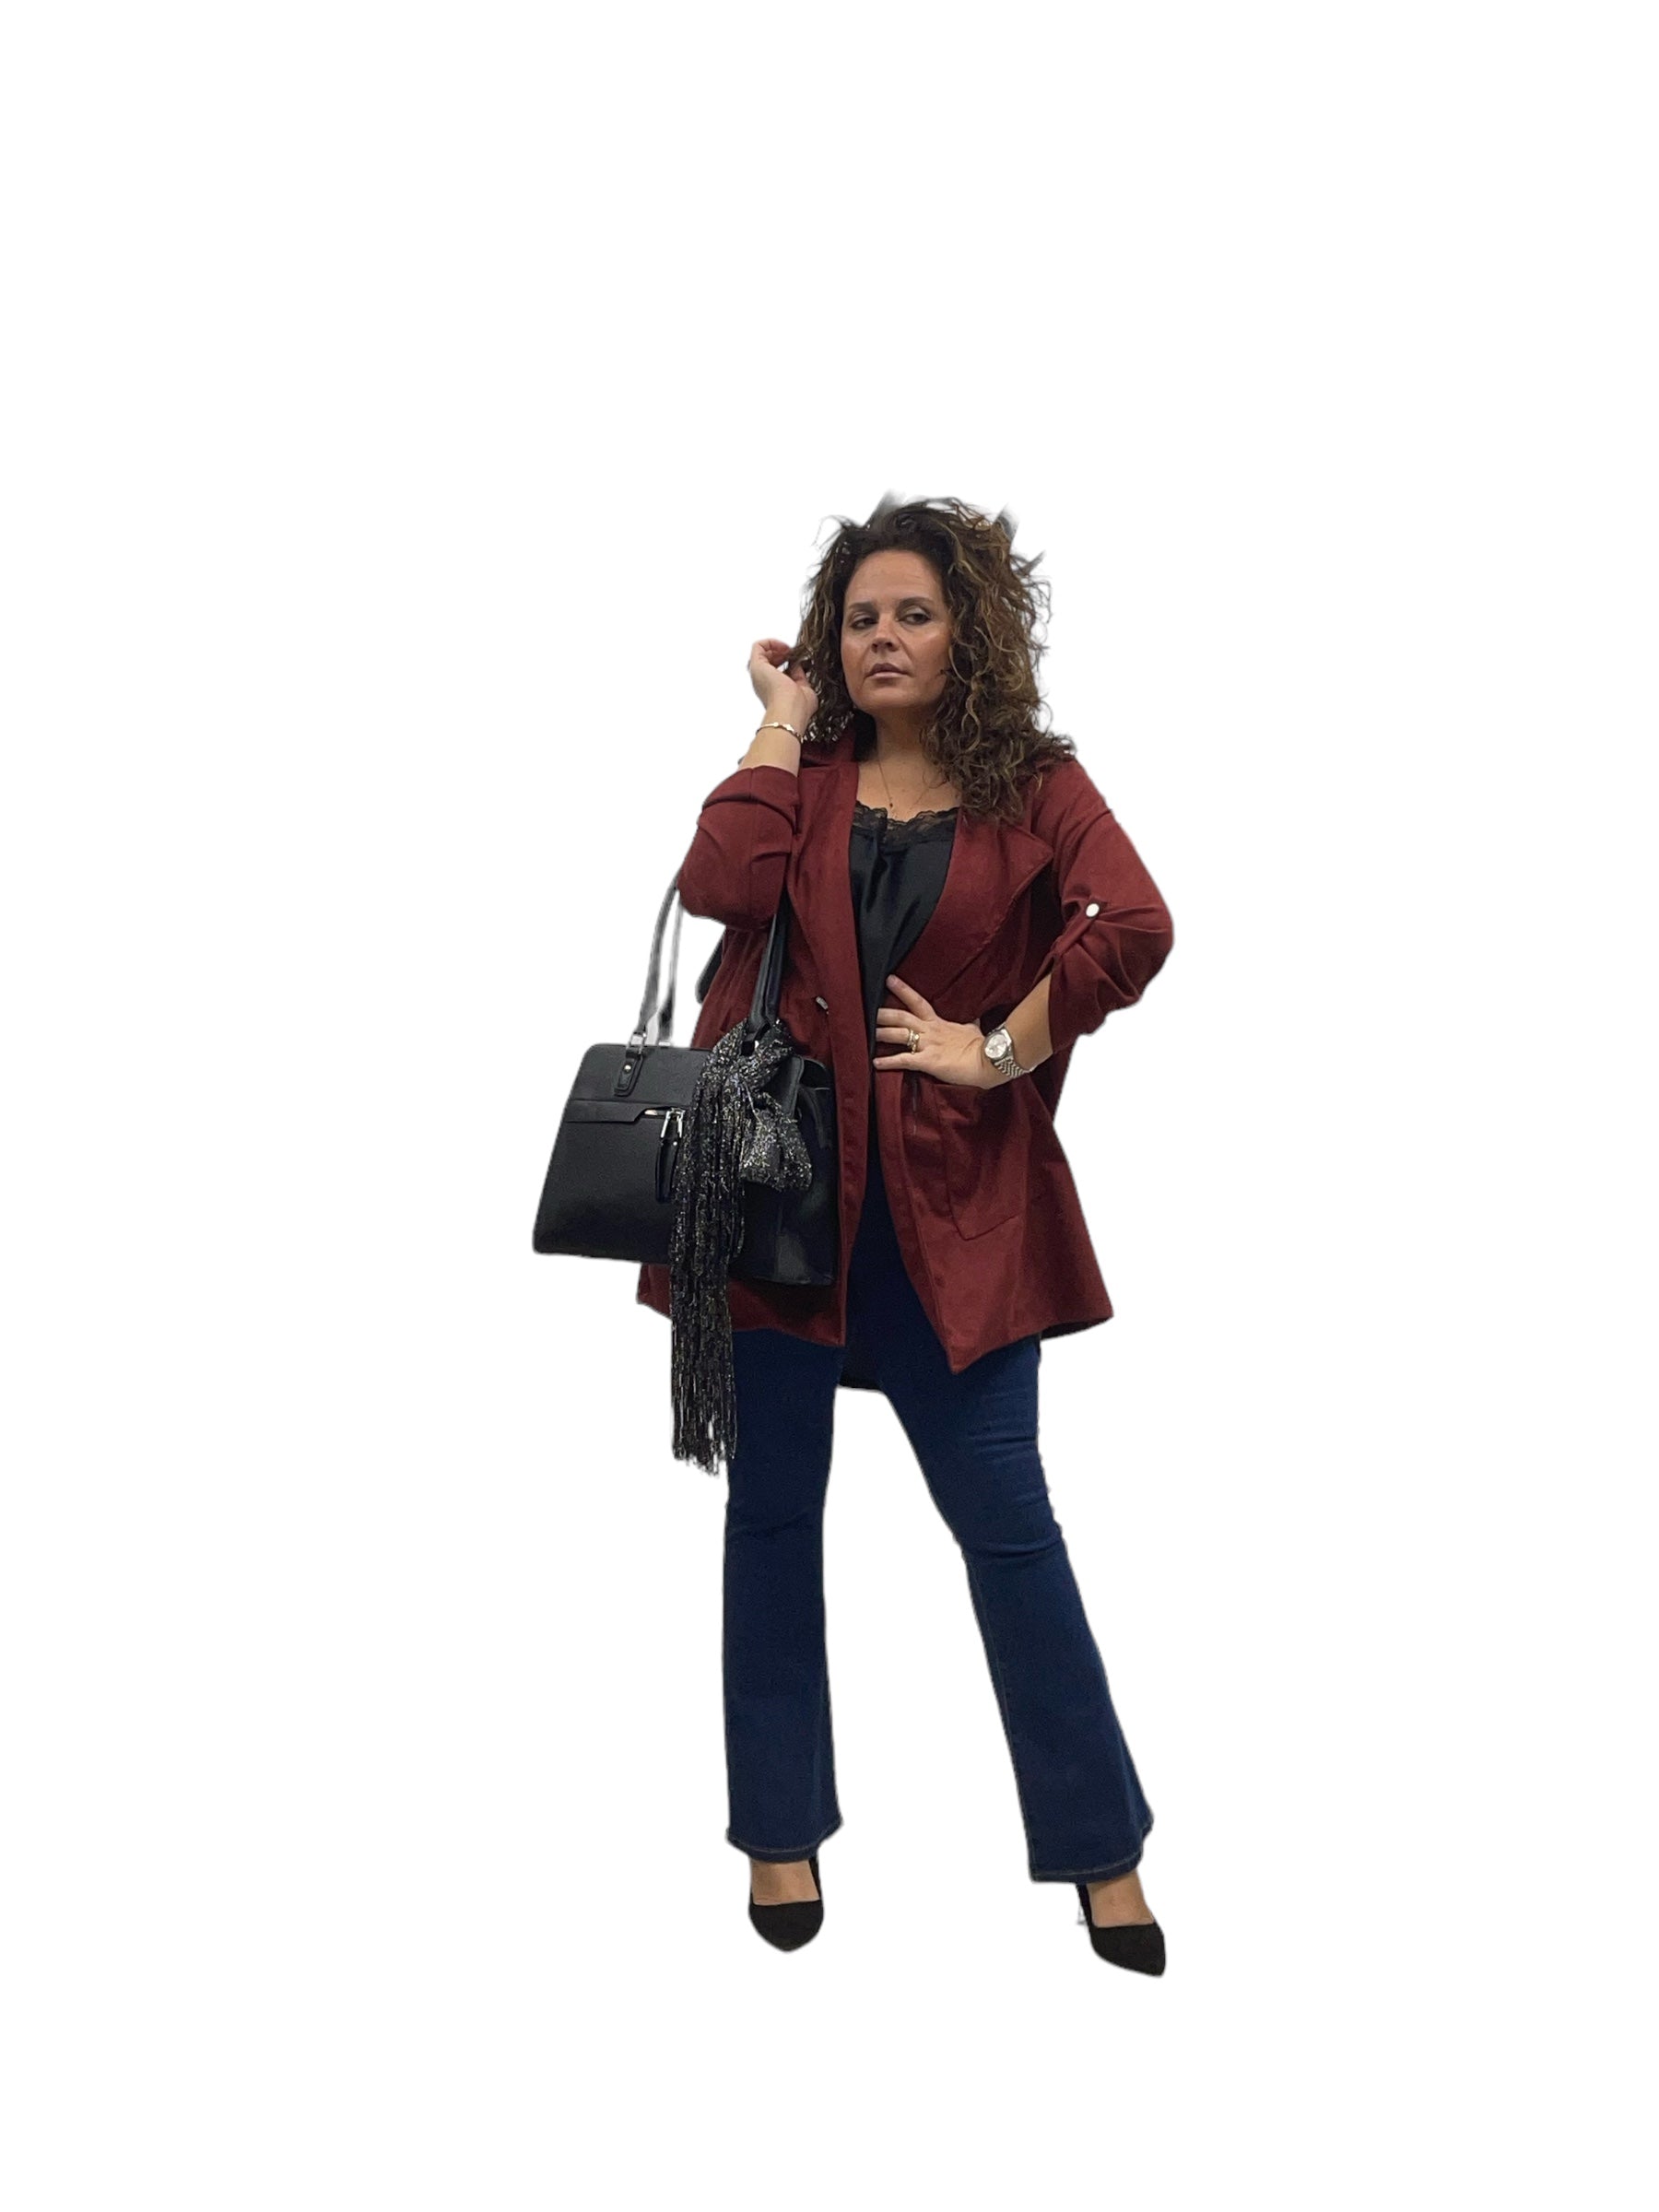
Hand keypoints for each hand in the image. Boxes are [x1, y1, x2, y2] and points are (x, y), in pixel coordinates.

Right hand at [748, 638, 818, 736]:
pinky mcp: (756, 665)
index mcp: (774, 691)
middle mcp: (763, 682)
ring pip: (761, 652)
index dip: (789, 661)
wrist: (790, 710)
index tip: (799, 661)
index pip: (778, 670)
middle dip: (782, 653)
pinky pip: (758, 646)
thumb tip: (798, 665)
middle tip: (793, 655)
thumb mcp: (804, 689)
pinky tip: (784, 648)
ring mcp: (758, 673)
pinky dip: (771, 642)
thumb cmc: (797, 707)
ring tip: (788, 650)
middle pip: (768, 660)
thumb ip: (800, 677)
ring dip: (776, 647)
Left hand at [872, 975, 994, 1087]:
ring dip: (881, 1034)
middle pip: (902, 1016)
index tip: (889, 979)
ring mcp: (928, 1045)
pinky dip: (888, 1062)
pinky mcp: (928, 1061)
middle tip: (867, 1009)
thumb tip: (974, 1015)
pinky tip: (875, 1064)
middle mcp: (930, 1031)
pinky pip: (904, 1060)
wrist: (989, 1061)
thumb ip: (969, 1021)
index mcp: (939, 1023)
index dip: (903, 990)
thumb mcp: (973, 1029)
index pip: (918, 1001)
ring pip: (899, 1034)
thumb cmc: (981, 1046)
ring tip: (866, 1034)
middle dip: (883, 1013)